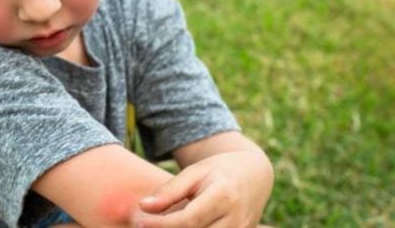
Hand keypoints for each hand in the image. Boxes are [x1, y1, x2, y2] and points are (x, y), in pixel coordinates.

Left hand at [132, 150, 273, 226]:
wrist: (254, 176)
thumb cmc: (219, 171)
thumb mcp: (195, 172)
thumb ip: (170, 190)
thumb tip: (143, 206)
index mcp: (224, 196)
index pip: (188, 220)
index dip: (161, 225)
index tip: (139, 223)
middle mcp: (236, 220)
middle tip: (142, 227)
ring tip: (159, 226)